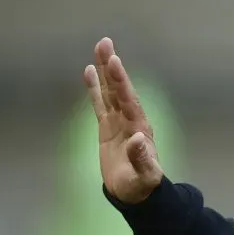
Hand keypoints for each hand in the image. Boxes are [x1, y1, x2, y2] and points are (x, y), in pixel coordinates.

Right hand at [84, 37, 163, 203]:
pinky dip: (95, 88)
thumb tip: (137, 139)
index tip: (114, 60)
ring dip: (104, 71)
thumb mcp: (144, 175)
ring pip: (110, 92)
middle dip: (112, 67)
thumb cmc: (142, 185)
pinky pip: (100, 103)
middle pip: (119, 88)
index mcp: (139, 127)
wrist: (135, 193)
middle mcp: (130, 119)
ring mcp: (119, 122)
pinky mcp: (107, 127)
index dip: (121, 81)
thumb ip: (141, 158)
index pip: (129, 99)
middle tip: (105, 42)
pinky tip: (89, 71)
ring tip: (99, 48)